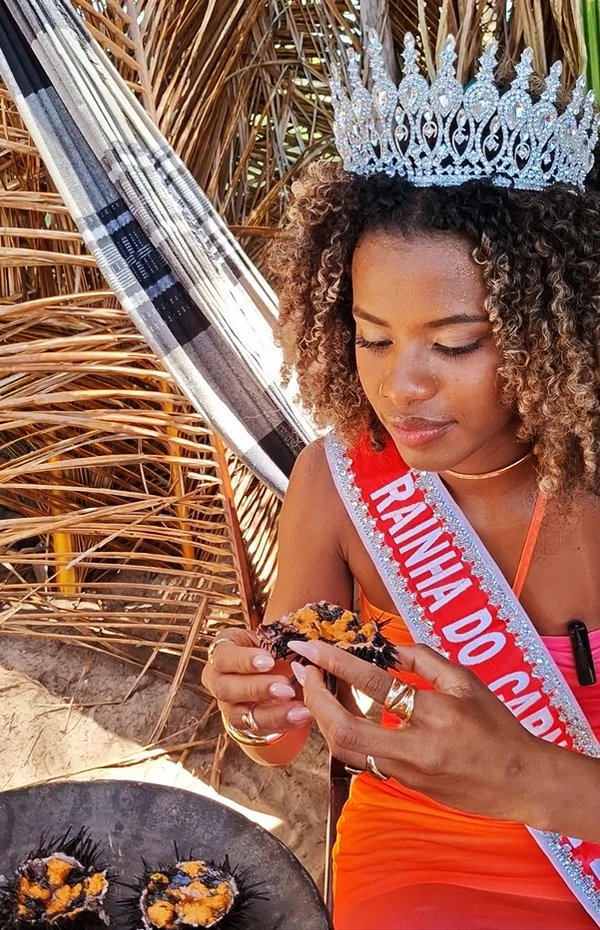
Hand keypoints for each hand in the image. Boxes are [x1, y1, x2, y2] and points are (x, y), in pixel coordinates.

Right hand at [201, 628, 312, 736]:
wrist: (265, 672)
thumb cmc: (266, 649)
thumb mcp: (270, 639)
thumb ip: (279, 643)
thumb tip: (302, 647)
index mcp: (221, 652)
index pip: (223, 657)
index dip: (243, 660)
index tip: (269, 661)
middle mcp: (217, 680)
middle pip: (226, 689)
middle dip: (257, 689)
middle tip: (286, 688)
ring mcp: (226, 705)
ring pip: (239, 715)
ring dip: (271, 713)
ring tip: (299, 709)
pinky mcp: (240, 724)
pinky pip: (257, 729)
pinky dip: (282, 724)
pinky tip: (301, 717)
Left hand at [289, 639, 546, 823]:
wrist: (521, 781)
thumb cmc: (497, 726)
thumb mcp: (466, 682)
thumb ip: (422, 660)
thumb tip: (383, 647)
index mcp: (436, 715)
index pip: (375, 684)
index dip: (337, 662)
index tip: (311, 647)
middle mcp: (416, 749)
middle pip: (345, 730)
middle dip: (315, 698)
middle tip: (303, 671)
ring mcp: (407, 773)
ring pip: (346, 751)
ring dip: (323, 718)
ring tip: (315, 689)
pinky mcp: (404, 785)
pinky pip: (362, 758)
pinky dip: (345, 733)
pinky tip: (339, 713)